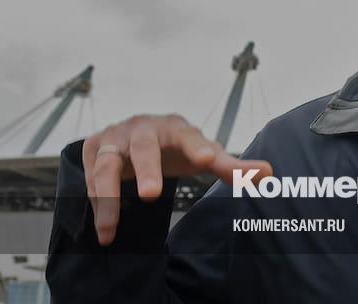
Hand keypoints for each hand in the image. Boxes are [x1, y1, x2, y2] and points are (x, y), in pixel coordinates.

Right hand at [82, 113, 272, 245]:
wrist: (137, 137)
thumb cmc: (176, 148)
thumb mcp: (204, 156)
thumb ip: (232, 168)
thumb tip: (268, 173)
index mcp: (177, 129)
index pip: (190, 136)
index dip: (199, 146)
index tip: (209, 160)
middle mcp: (145, 128)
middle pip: (144, 148)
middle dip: (146, 170)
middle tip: (151, 195)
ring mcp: (117, 136)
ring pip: (108, 163)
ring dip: (106, 195)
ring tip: (111, 229)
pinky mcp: (94, 147)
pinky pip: (89, 173)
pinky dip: (92, 198)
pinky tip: (102, 224)